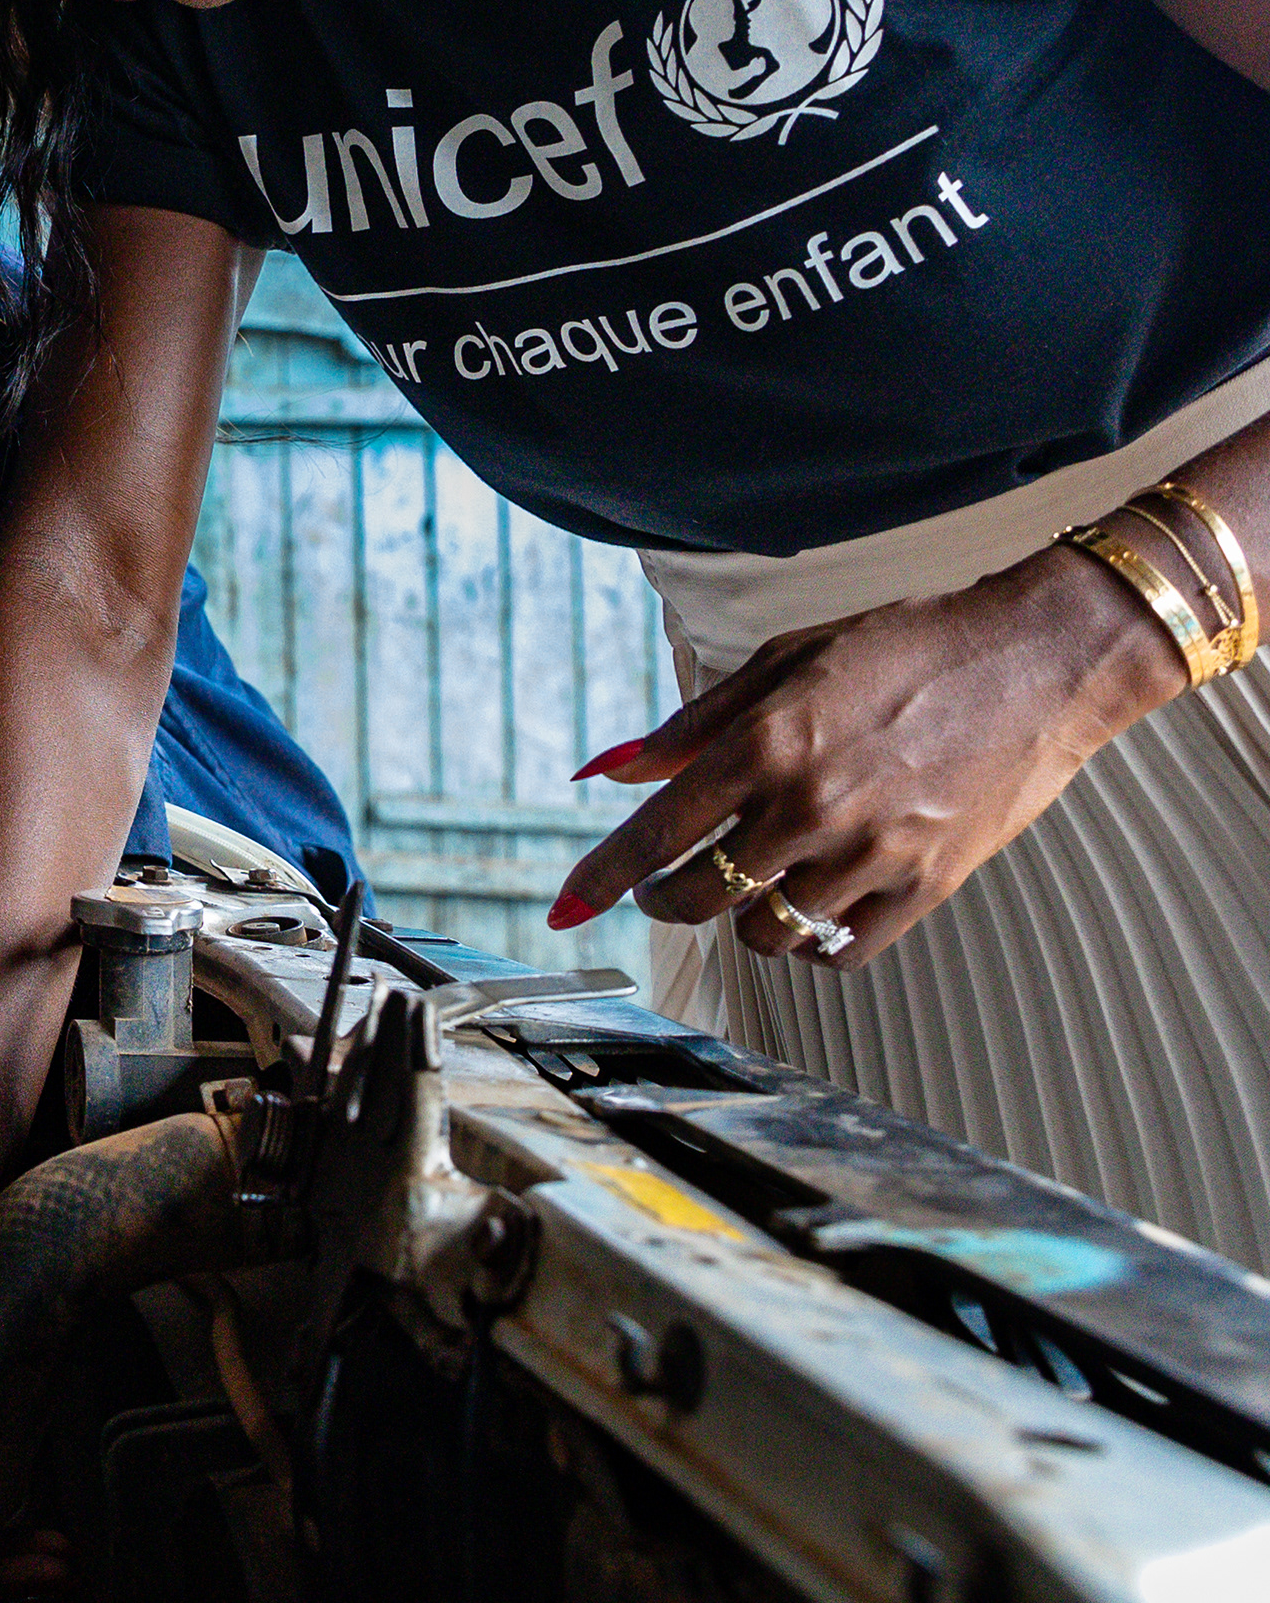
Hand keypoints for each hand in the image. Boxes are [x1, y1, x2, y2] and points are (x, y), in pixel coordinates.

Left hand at [548, 546, 1183, 966]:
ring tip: (757, 883)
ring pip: (766, 933)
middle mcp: (809, 807)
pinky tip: (810, 909)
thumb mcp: (784, 661)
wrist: (1035, 660)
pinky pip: (840, 954)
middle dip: (667, 900)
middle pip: (699, 898)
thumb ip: (692, 726)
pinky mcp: (928, 887)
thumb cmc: (906, 648)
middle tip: (668, 888)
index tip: (567, 906)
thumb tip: (612, 769)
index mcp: (765, 746)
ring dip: (743, 918)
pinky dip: (811, 945)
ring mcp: (871, 854)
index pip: (654, 835)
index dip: (600, 878)